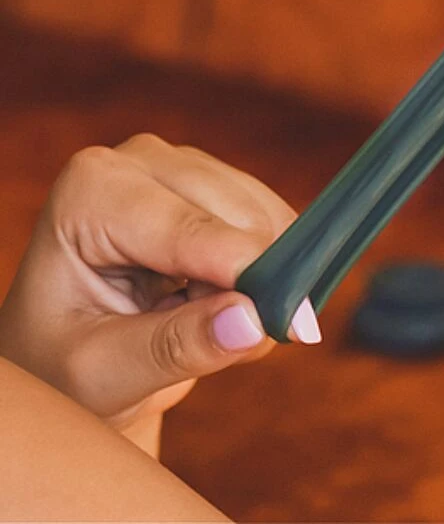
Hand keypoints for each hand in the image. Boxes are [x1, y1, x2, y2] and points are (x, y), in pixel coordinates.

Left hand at [0, 134, 321, 457]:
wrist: (65, 354)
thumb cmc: (64, 363)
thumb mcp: (103, 375)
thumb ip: (175, 348)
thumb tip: (254, 320)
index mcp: (91, 192)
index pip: (190, 229)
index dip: (246, 275)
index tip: (288, 325)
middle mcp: (138, 159)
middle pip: (237, 216)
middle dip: (249, 284)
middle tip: (224, 342)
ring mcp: (181, 163)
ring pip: (266, 216)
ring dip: (260, 279)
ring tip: (207, 322)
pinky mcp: (217, 180)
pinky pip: (276, 218)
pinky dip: (271, 268)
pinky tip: (223, 296)